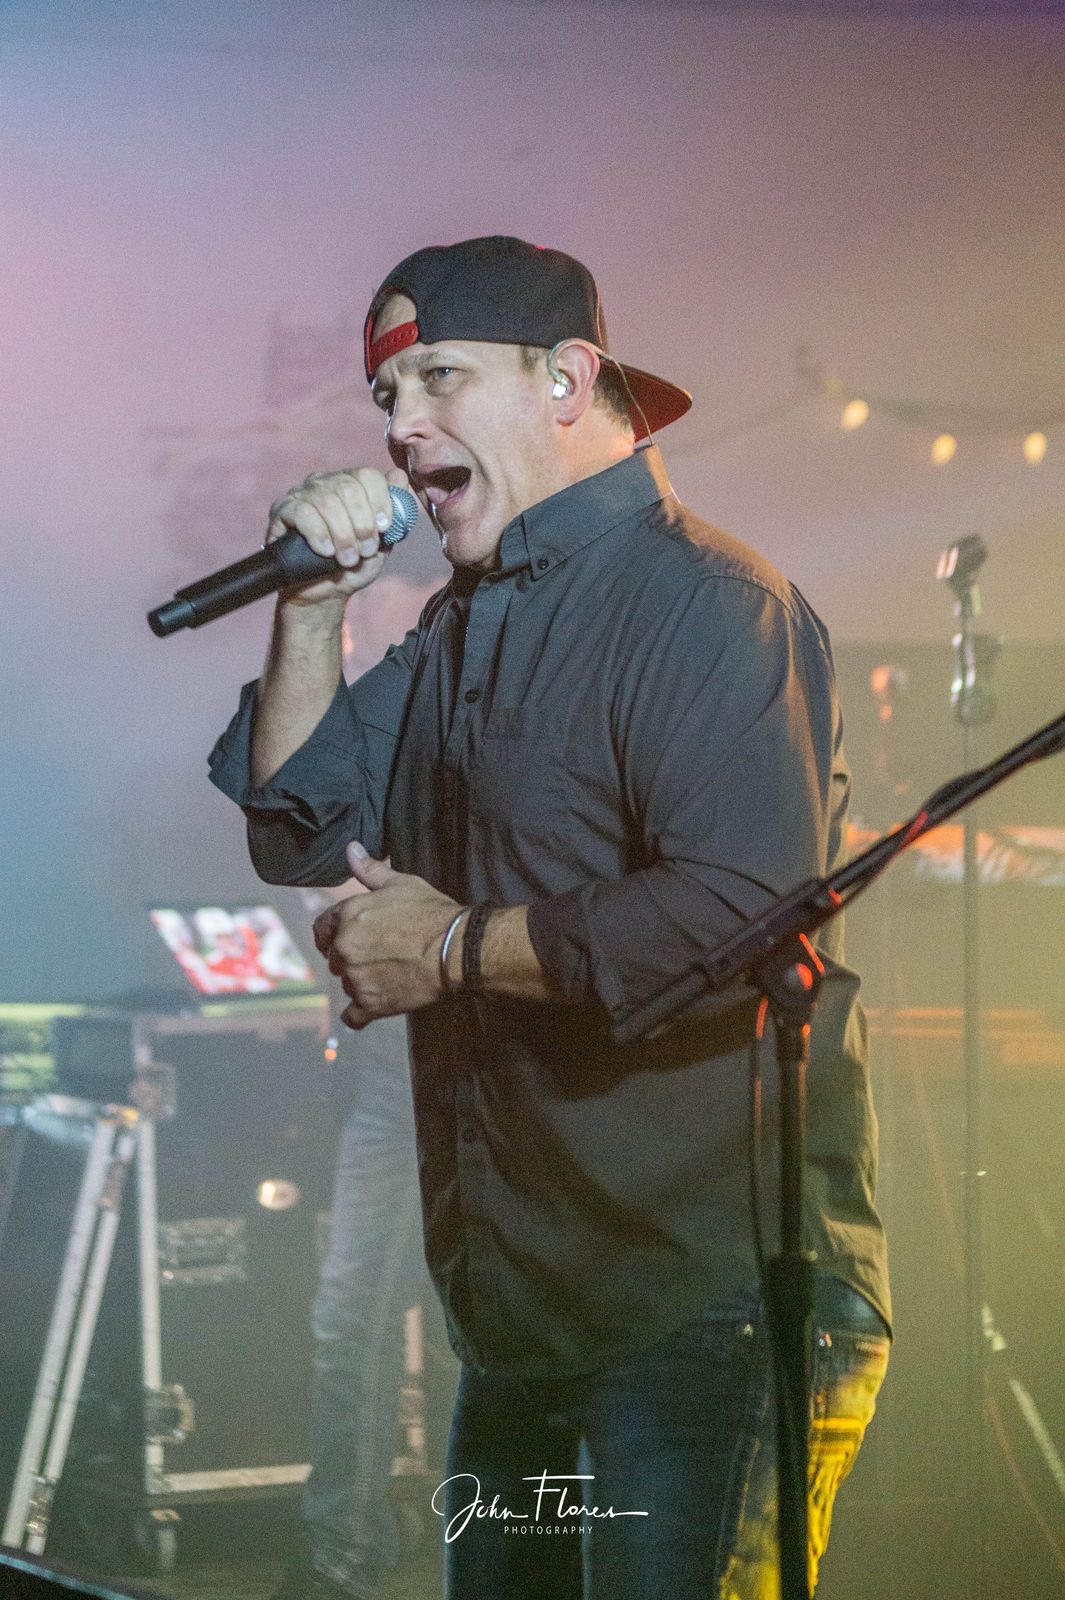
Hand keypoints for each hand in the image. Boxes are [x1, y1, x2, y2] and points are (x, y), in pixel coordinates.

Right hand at [266, 466, 410, 606]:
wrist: (325, 593)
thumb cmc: (354, 565)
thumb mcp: (382, 542)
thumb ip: (395, 512)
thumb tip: (400, 477)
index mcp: (352, 485)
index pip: (367, 475)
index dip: (380, 501)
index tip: (384, 528)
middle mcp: (326, 483)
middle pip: (349, 488)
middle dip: (362, 524)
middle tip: (365, 551)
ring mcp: (303, 494)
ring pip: (326, 501)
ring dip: (342, 535)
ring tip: (347, 559)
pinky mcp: (283, 510)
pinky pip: (302, 512)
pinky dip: (318, 534)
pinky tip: (325, 551)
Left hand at [313, 842, 462, 1028]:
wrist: (456, 948)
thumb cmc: (431, 913)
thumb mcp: (401, 883)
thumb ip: (369, 870)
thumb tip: (351, 848)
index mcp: (347, 915)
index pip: (321, 928)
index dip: (332, 934)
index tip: (347, 940)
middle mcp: (344, 947)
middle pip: (334, 958)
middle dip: (351, 958)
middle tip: (379, 957)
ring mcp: (355, 977)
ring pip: (346, 984)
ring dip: (361, 982)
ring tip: (388, 976)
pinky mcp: (369, 1004)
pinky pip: (352, 1016)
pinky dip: (360, 1013)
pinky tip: (373, 1007)